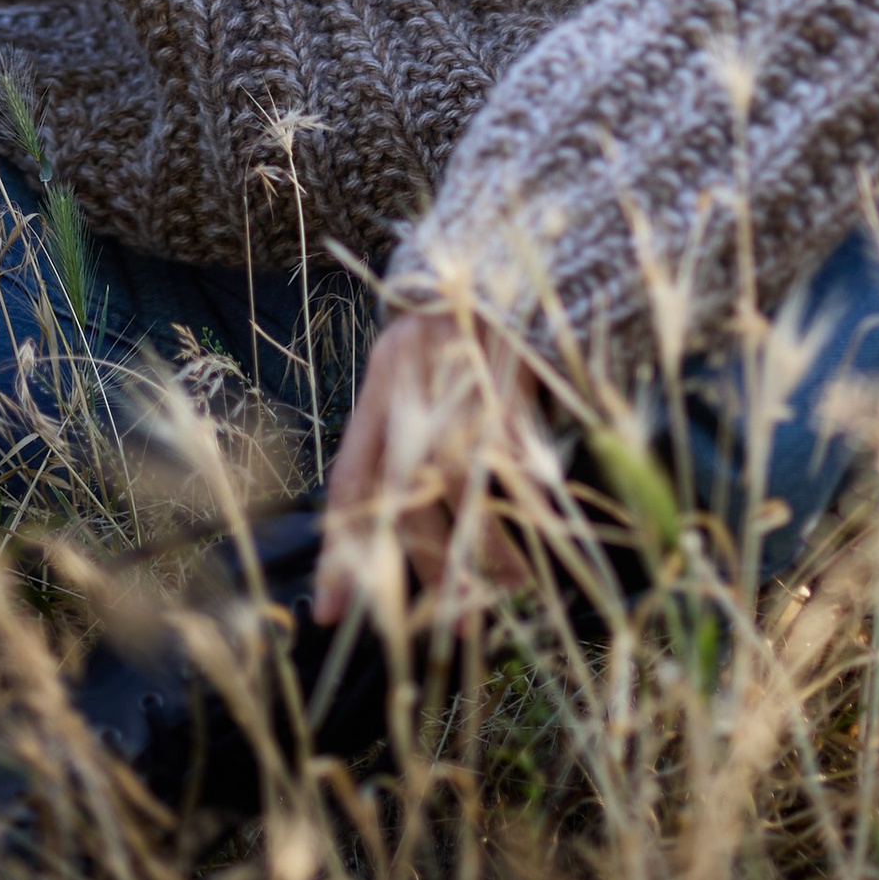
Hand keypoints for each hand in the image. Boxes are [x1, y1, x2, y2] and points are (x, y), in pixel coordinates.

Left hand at [310, 308, 552, 628]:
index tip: (332, 612)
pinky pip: (520, 463)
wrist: (493, 256)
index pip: (350, 484)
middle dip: (427, 571)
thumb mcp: (409, 372)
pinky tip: (546, 535)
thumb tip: (397, 529)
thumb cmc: (451, 329)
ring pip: (466, 491)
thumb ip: (400, 437)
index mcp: (381, 392)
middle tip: (449, 623)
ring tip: (506, 591)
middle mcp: (414, 394)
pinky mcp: (511, 385)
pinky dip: (534, 507)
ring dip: (487, 552)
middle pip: (409, 499)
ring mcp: (462, 390)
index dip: (339, 552)